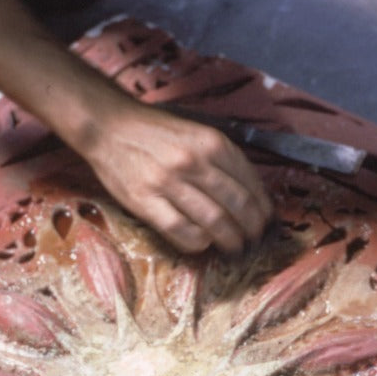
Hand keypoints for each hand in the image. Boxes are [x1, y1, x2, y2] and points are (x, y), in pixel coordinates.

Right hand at [81, 99, 273, 253]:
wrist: (109, 127)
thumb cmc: (156, 132)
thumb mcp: (197, 132)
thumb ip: (222, 157)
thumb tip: (250, 192)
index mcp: (211, 143)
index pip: (250, 181)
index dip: (263, 206)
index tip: (267, 220)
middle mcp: (194, 162)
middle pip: (237, 205)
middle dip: (252, 228)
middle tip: (255, 240)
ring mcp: (168, 182)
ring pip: (213, 221)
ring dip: (230, 241)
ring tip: (234, 248)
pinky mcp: (145, 201)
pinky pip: (181, 230)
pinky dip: (198, 242)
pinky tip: (203, 243)